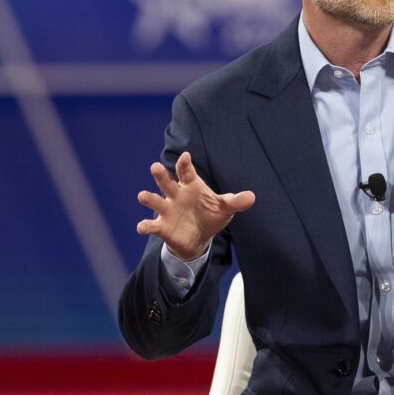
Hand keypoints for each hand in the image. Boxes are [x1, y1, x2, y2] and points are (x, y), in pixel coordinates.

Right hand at [135, 152, 254, 260]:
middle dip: (161, 175)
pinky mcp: (162, 226)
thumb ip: (236, 201)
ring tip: (142, 195)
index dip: (185, 164)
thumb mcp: (225, 208)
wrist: (200, 237)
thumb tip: (251, 197)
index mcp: (191, 186)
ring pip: (155, 202)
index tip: (186, 156)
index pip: (187, 172)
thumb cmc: (211, 215)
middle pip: (167, 183)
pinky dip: (145, 225)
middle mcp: (176, 195)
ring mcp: (167, 210)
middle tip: (155, 166)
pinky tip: (141, 227)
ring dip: (149, 198)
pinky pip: (151, 225)